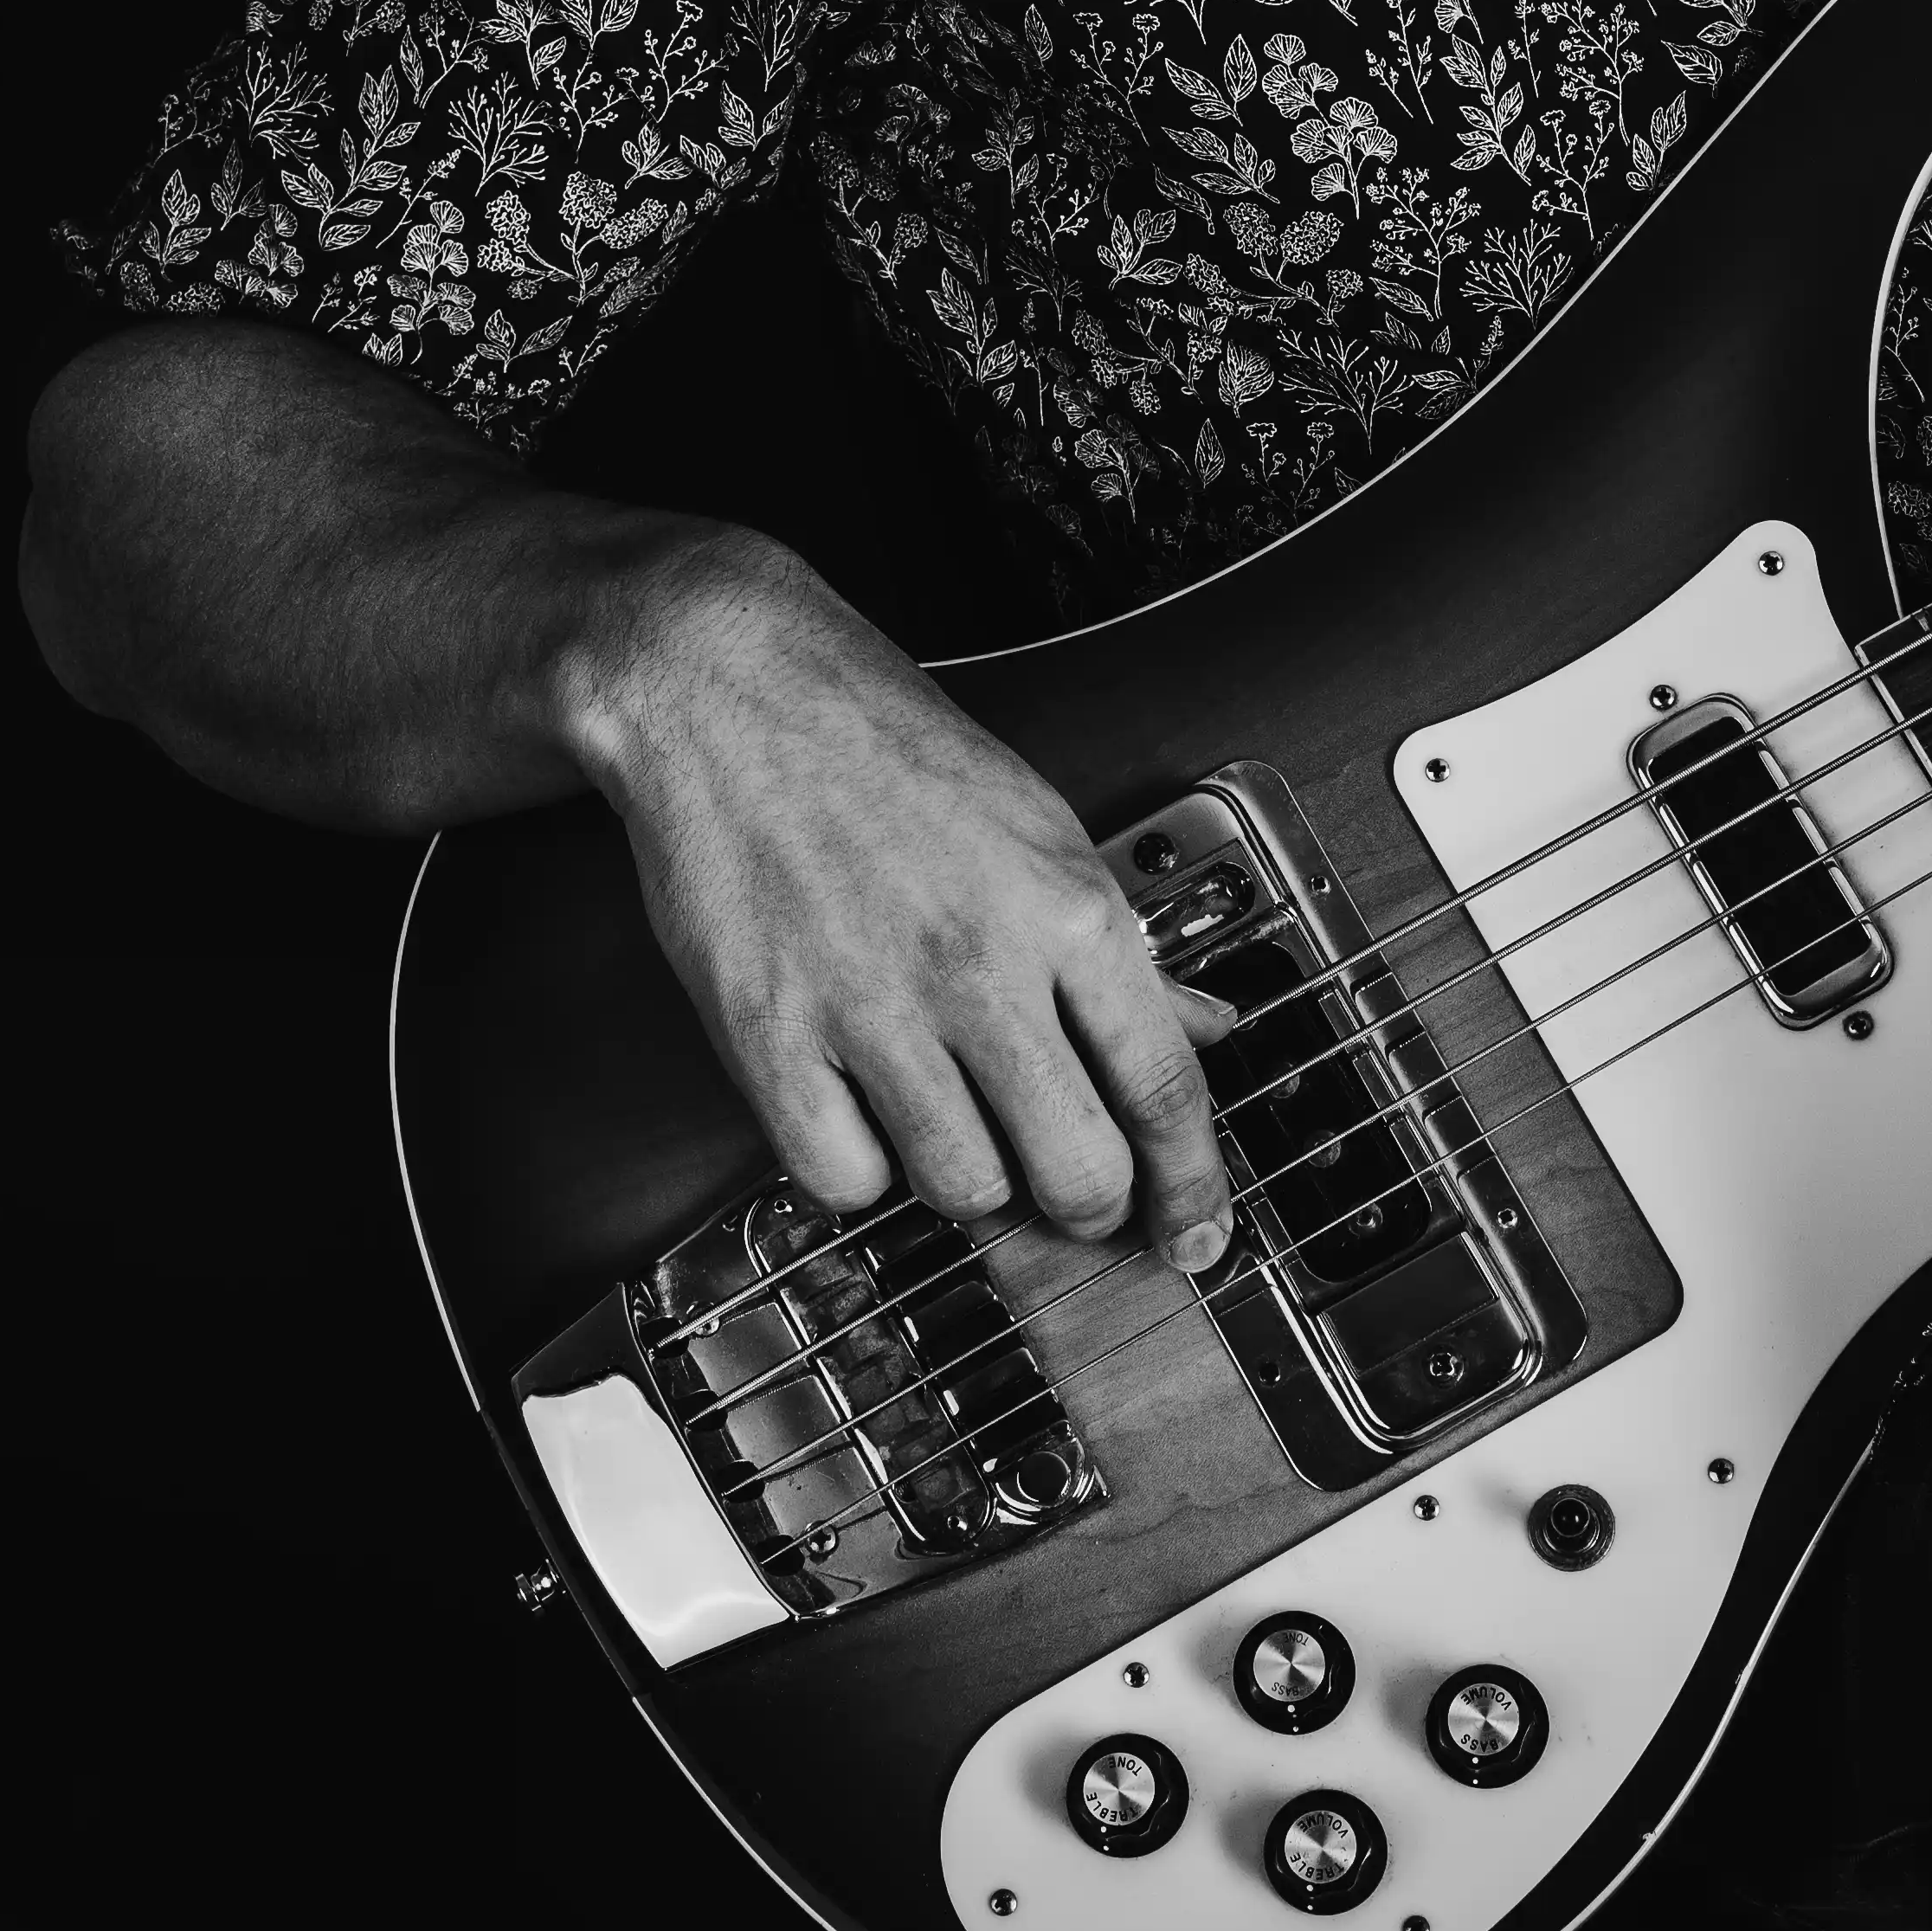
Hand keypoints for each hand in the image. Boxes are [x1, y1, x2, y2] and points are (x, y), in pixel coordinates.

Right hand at [559, 530, 1236, 1267]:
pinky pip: (845, 1181)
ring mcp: (871, 1008)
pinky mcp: (770, 1038)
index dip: (1195, 1189)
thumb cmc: (884, 750)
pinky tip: (860, 1106)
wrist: (728, 692)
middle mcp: (979, 966)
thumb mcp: (1039, 829)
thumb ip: (1119, 948)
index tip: (1198, 1239)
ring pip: (966, 1189)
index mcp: (1068, 908)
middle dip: (1088, 1206)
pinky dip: (859, 1167)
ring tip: (949, 1113)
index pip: (1165, 1090)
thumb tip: (1203, 1030)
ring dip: (970, 1177)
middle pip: (1078, 1172)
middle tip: (1067, 1190)